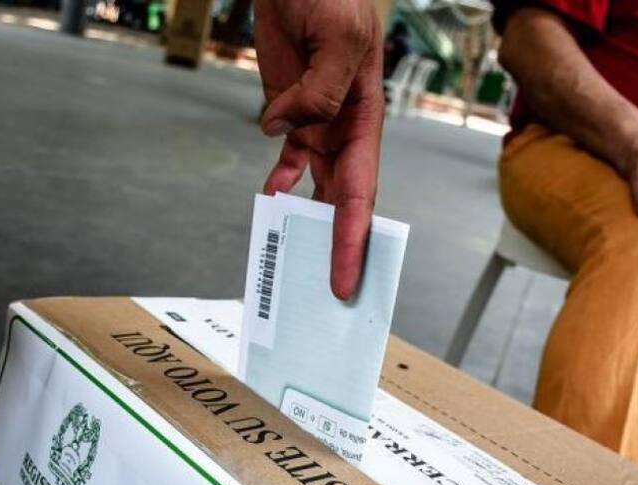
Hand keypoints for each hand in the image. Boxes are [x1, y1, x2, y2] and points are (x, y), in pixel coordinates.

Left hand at [254, 0, 383, 299]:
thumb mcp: (339, 40)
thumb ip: (320, 92)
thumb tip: (286, 131)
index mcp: (365, 119)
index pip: (359, 192)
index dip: (352, 240)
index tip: (345, 279)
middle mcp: (346, 129)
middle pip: (344, 201)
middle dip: (337, 246)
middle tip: (329, 291)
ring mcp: (319, 122)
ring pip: (317, 186)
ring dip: (308, 220)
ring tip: (297, 258)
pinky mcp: (291, 109)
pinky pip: (289, 157)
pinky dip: (280, 179)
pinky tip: (271, 198)